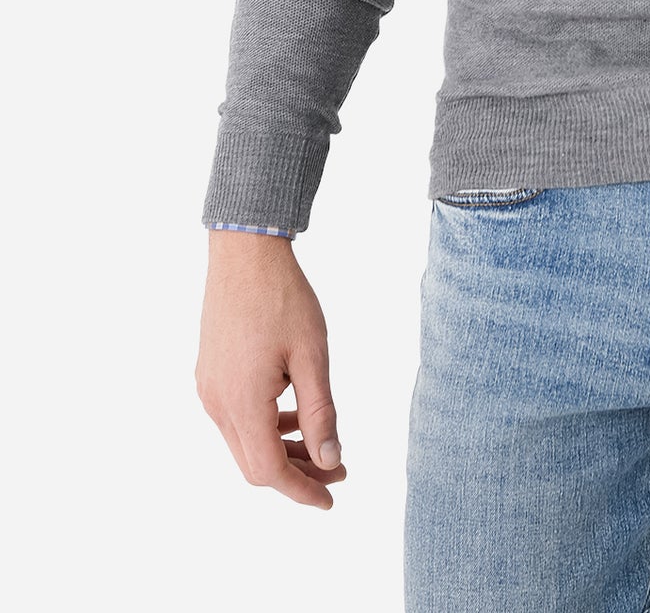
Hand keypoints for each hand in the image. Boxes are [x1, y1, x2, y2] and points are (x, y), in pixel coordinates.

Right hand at [195, 231, 347, 509]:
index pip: (269, 471)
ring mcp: (209, 390)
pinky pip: (236, 419)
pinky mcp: (209, 375)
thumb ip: (320, 412)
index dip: (301, 491)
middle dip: (296, 474)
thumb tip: (329, 459)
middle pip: (254, 464)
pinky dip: (265, 427)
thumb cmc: (283, 298)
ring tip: (322, 441)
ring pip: (244, 443)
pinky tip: (293, 412)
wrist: (245, 254)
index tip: (332, 498)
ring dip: (281, 450)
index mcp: (241, 402)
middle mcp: (217, 403)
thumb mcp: (312, 355)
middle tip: (337, 468)